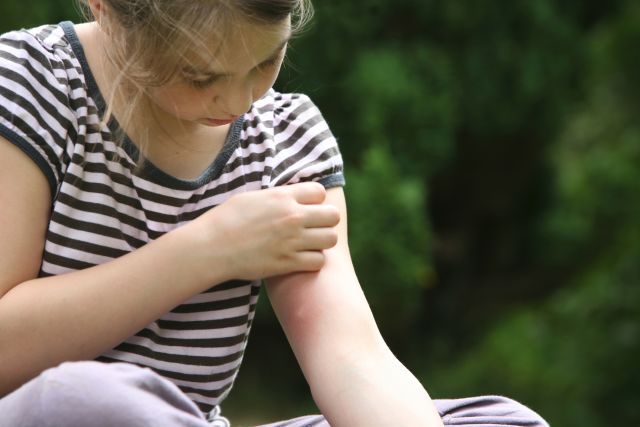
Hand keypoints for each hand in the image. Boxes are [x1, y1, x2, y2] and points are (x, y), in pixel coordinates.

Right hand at [187, 182, 340, 280]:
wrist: (211, 247)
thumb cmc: (226, 220)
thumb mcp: (252, 198)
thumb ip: (277, 197)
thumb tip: (291, 197)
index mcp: (282, 196)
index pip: (320, 191)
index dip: (315, 200)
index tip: (306, 208)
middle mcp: (292, 217)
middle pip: (333, 215)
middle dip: (325, 221)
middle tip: (313, 227)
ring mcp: (292, 240)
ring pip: (330, 239)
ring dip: (322, 242)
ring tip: (309, 244)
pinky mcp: (288, 262)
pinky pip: (319, 261)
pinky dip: (313, 261)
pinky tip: (300, 259)